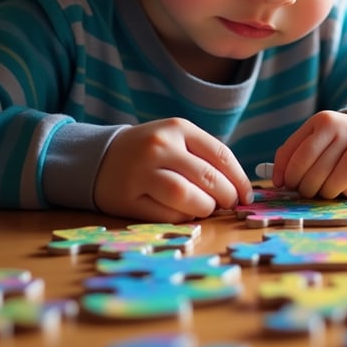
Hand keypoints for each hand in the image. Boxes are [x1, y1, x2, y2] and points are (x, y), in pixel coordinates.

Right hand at [94, 118, 253, 221]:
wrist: (100, 157)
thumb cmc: (149, 151)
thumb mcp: (176, 139)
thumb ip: (204, 157)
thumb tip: (238, 188)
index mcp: (178, 128)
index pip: (221, 155)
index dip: (239, 179)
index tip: (247, 195)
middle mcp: (160, 147)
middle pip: (207, 178)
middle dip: (226, 197)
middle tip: (229, 205)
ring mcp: (142, 172)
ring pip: (187, 197)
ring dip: (205, 208)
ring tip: (206, 208)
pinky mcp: (129, 198)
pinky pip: (167, 214)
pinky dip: (183, 218)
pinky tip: (184, 213)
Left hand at [271, 110, 346, 198]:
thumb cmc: (344, 142)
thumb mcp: (318, 137)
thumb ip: (294, 152)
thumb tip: (278, 179)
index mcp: (325, 121)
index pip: (298, 157)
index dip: (290, 177)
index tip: (287, 185)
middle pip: (315, 176)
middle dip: (309, 189)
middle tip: (313, 189)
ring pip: (335, 186)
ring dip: (333, 193)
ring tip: (337, 185)